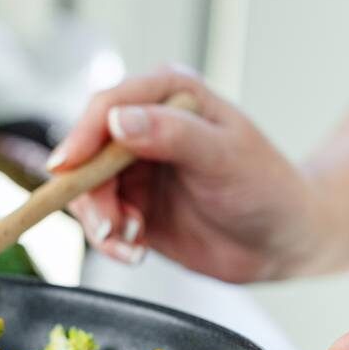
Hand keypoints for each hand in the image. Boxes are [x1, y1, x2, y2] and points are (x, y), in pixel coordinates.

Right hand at [48, 66, 322, 281]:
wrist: (281, 241)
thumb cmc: (266, 188)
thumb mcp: (224, 156)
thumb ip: (173, 135)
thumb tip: (121, 121)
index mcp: (169, 99)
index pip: (109, 107)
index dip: (82, 136)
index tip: (67, 168)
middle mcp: (146, 131)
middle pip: (88, 154)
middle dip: (92, 194)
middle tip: (110, 227)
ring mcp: (138, 172)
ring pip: (88, 193)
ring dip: (101, 223)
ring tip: (131, 241)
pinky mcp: (135, 209)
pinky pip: (101, 224)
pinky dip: (110, 242)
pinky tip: (135, 250)